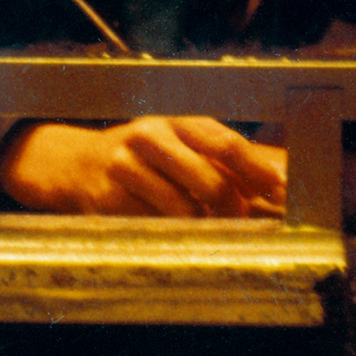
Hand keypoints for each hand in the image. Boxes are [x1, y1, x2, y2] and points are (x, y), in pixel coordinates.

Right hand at [0, 116, 286, 218]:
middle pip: (210, 180)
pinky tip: (172, 230)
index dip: (257, 170)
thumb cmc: (141, 156)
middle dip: (233, 209)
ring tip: (205, 227)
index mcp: (175, 121)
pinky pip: (153, 226)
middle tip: (239, 221)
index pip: (226, 143)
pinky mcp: (108, 197)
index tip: (280, 190)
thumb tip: (270, 183)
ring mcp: (126, 167)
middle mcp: (151, 137)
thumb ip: (214, 159)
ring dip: (202, 226)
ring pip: (183, 209)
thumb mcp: (175, 142)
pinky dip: (171, 234)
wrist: (75, 164)